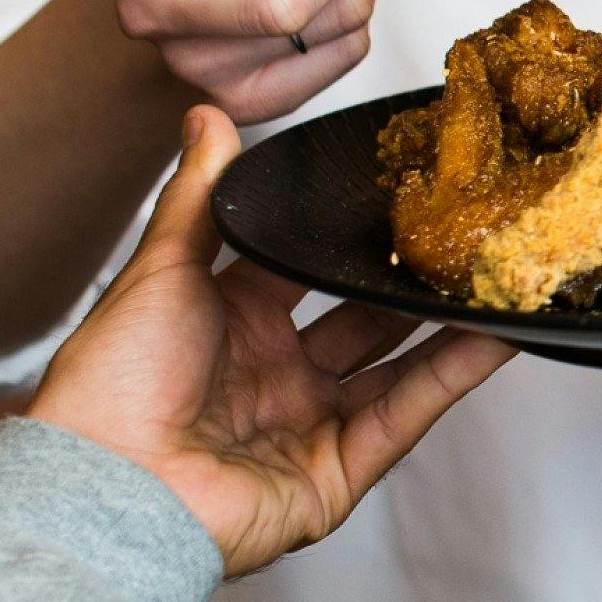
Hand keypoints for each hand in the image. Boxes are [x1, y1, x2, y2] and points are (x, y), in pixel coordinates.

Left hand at [28, 108, 512, 574]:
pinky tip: (493, 335)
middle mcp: (274, 377)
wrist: (106, 486)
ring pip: (397, 368)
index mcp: (230, 326)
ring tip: (495, 277)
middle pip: (361, 320)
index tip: (397, 193)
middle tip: (460, 231)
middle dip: (408, 280)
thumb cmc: (114, 381)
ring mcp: (308, 426)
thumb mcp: (160, 268)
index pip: (305, 271)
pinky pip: (404, 418)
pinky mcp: (335, 475)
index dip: (348, 236)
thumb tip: (208, 115)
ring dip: (448, 326)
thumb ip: (199, 195)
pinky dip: (453, 377)